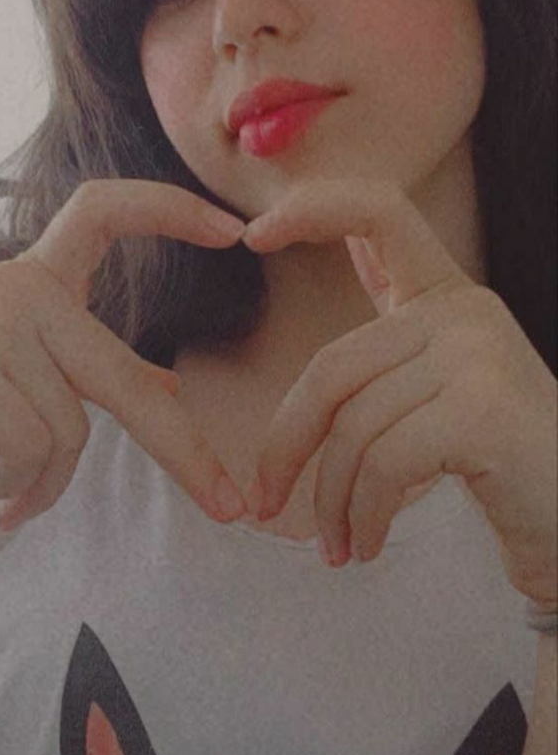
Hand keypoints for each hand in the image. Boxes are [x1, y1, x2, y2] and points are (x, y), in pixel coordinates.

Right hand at [0, 180, 248, 533]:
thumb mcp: (9, 369)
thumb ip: (79, 369)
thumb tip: (169, 392)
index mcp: (32, 275)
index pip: (102, 211)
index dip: (168, 208)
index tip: (232, 230)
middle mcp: (16, 283)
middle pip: (124, 374)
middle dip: (185, 453)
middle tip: (232, 510)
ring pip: (72, 431)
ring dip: (44, 483)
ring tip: (5, 493)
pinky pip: (28, 448)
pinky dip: (15, 487)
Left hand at [241, 177, 556, 611]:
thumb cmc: (500, 462)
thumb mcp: (441, 387)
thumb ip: (392, 345)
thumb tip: (338, 296)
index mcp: (447, 296)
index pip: (379, 212)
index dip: (314, 209)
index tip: (254, 233)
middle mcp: (465, 312)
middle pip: (333, 367)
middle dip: (286, 444)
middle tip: (268, 503)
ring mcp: (479, 355)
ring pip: (355, 425)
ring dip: (333, 499)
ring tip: (338, 545)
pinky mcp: (484, 410)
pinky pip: (385, 462)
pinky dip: (364, 514)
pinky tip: (366, 545)